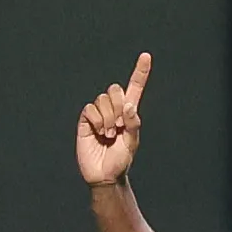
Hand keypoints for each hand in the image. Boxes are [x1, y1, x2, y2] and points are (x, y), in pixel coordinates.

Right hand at [77, 52, 149, 186]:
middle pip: (115, 89)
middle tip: (119, 126)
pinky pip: (90, 109)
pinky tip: (100, 133)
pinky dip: (97, 120)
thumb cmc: (121, 160)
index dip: (140, 72)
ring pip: (102, 99)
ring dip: (108, 117)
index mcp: (128, 113)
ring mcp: (99, 114)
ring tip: (109, 134)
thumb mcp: (132, 143)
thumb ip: (133, 124)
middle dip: (118, 106)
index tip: (146, 56)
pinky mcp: (86, 121)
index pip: (134, 88)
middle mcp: (113, 109)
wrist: (104, 175)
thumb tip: (128, 106)